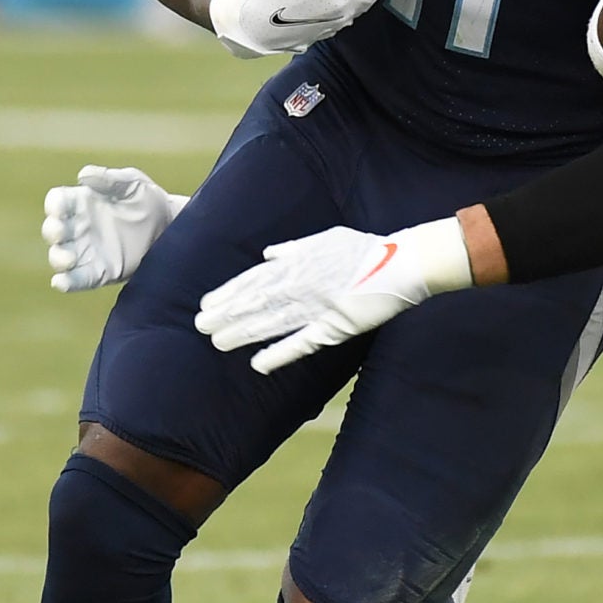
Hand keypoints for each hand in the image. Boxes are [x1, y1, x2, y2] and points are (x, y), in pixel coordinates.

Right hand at [42, 165, 187, 291]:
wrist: (171, 226)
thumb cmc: (148, 199)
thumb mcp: (133, 183)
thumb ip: (110, 179)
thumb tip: (83, 176)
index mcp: (81, 202)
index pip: (57, 202)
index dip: (54, 205)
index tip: (60, 208)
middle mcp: (78, 227)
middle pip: (53, 230)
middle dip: (52, 231)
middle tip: (61, 232)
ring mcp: (87, 251)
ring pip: (60, 257)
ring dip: (58, 258)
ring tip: (68, 259)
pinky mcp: (101, 272)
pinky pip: (78, 280)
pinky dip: (66, 282)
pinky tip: (61, 282)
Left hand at [195, 218, 473, 374]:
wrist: (403, 261)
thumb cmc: (366, 249)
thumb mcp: (327, 238)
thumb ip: (295, 247)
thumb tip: (269, 254)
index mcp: (299, 262)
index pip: (255, 279)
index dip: (229, 293)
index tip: (206, 304)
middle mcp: (302, 282)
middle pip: (257, 300)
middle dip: (227, 313)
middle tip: (199, 326)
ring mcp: (317, 305)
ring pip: (272, 320)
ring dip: (243, 332)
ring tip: (218, 342)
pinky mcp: (335, 325)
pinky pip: (302, 341)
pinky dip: (279, 353)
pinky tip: (258, 364)